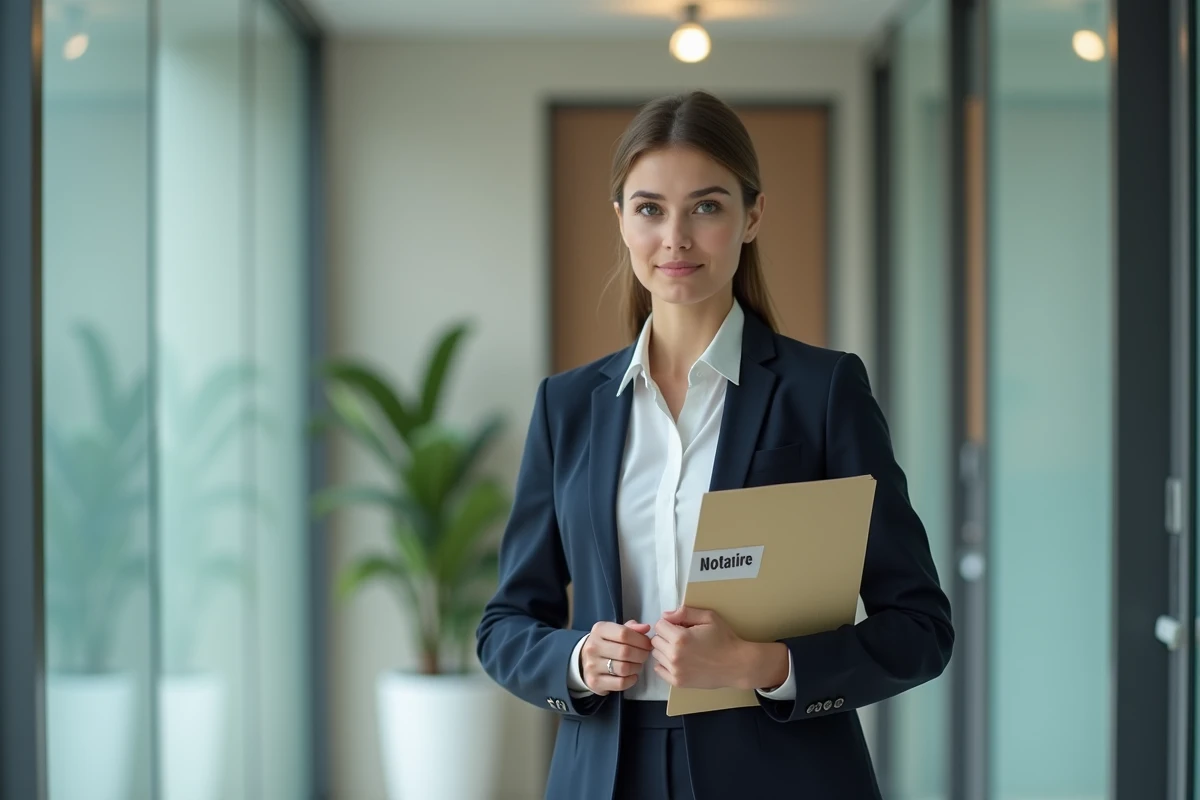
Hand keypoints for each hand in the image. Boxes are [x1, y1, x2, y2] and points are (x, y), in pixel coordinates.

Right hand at [581, 620, 652, 694]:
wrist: (583, 661)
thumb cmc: (605, 644)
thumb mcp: (614, 632)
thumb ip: (631, 629)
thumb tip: (646, 628)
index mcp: (599, 630)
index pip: (624, 633)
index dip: (641, 640)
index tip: (648, 644)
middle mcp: (593, 647)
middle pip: (625, 652)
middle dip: (641, 654)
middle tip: (645, 655)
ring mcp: (592, 666)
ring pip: (624, 668)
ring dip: (637, 667)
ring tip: (638, 664)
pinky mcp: (595, 682)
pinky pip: (620, 683)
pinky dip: (631, 680)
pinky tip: (632, 676)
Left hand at [652, 606, 788, 690]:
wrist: (736, 665)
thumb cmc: (724, 639)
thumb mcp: (708, 617)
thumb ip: (685, 612)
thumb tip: (665, 615)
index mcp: (680, 638)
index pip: (659, 626)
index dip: (669, 623)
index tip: (680, 626)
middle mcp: (674, 655)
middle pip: (655, 640)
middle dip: (666, 636)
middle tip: (682, 638)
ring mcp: (675, 671)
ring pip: (656, 655)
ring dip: (665, 650)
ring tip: (683, 650)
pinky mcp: (678, 682)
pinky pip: (659, 670)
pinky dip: (665, 664)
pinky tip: (680, 661)